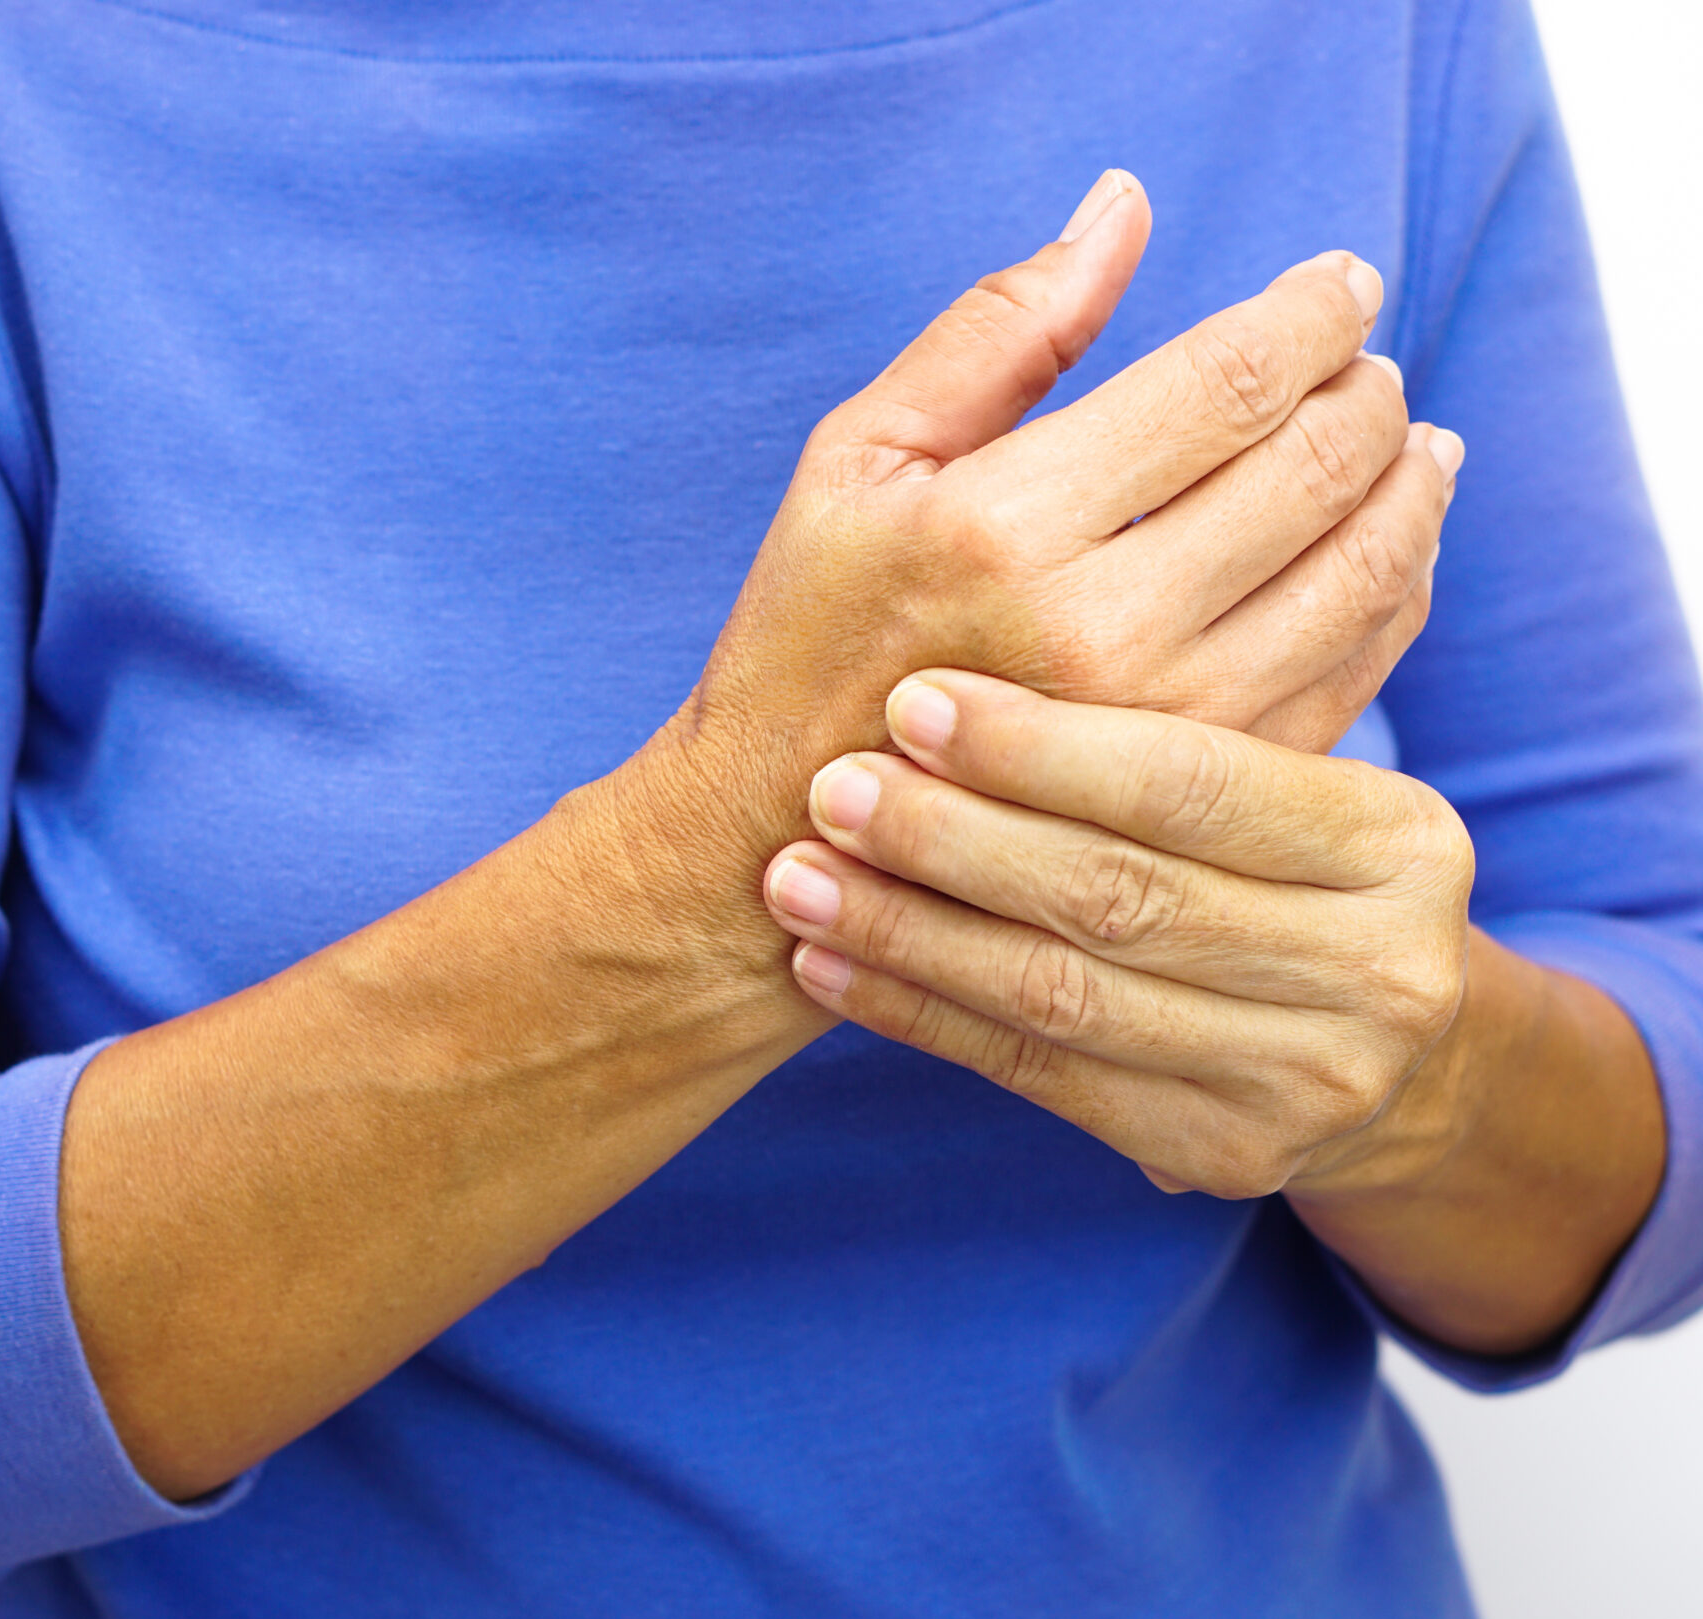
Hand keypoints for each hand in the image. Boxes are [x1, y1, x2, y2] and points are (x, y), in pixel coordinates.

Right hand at [655, 170, 1454, 870]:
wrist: (784, 837)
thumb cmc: (811, 631)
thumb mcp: (857, 460)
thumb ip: (997, 331)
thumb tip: (1125, 208)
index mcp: (1004, 527)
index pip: (1225, 383)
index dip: (1312, 312)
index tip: (1343, 283)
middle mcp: (1099, 631)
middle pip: (1314, 466)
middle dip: (1368, 389)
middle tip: (1368, 362)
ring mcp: (1166, 728)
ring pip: (1363, 568)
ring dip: (1408, 483)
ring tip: (1405, 440)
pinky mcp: (1207, 798)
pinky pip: (1358, 667)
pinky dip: (1395, 586)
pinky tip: (1383, 543)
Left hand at [759, 668, 1477, 1199]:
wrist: (1386, 1054)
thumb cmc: (1288, 869)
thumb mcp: (1290, 779)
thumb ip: (1190, 703)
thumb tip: (1007, 573)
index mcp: (1403, 842)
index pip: (1193, 782)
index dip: (1040, 743)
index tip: (910, 699)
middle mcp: (1378, 970)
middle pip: (1122, 894)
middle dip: (954, 838)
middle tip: (831, 787)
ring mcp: (1309, 1081)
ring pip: (1063, 995)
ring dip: (908, 934)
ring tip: (797, 878)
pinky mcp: (1225, 1157)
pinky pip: (1038, 1074)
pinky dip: (919, 1013)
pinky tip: (827, 966)